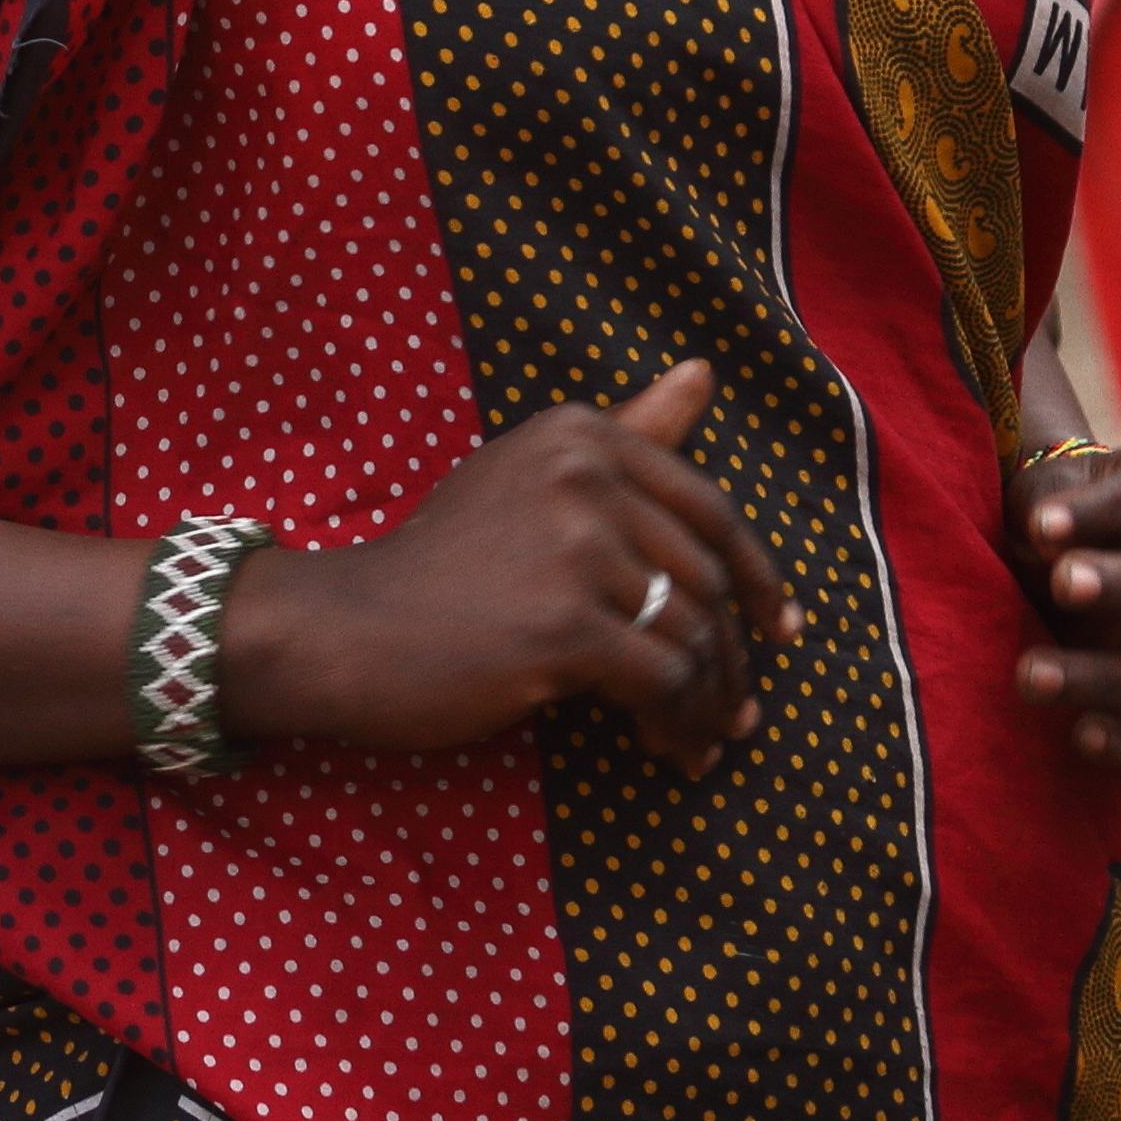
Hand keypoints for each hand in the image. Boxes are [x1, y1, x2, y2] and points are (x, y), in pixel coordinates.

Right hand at [223, 361, 796, 776]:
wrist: (344, 629)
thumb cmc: (442, 563)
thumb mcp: (528, 476)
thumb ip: (625, 430)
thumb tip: (704, 370)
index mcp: (578, 434)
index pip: (710, 508)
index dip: (756, 577)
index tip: (776, 630)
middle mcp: (581, 475)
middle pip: (704, 580)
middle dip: (731, 657)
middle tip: (736, 711)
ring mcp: (572, 549)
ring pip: (691, 638)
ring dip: (709, 702)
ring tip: (702, 739)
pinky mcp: (563, 626)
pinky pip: (663, 684)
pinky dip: (679, 725)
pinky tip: (669, 750)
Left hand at [1009, 437, 1120, 780]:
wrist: (1054, 570)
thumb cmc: (1047, 519)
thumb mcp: (1040, 492)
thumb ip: (1045, 502)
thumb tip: (1048, 540)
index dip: (1118, 504)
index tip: (1043, 524)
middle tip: (1060, 584)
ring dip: (1116, 677)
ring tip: (1031, 675)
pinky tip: (1081, 736)